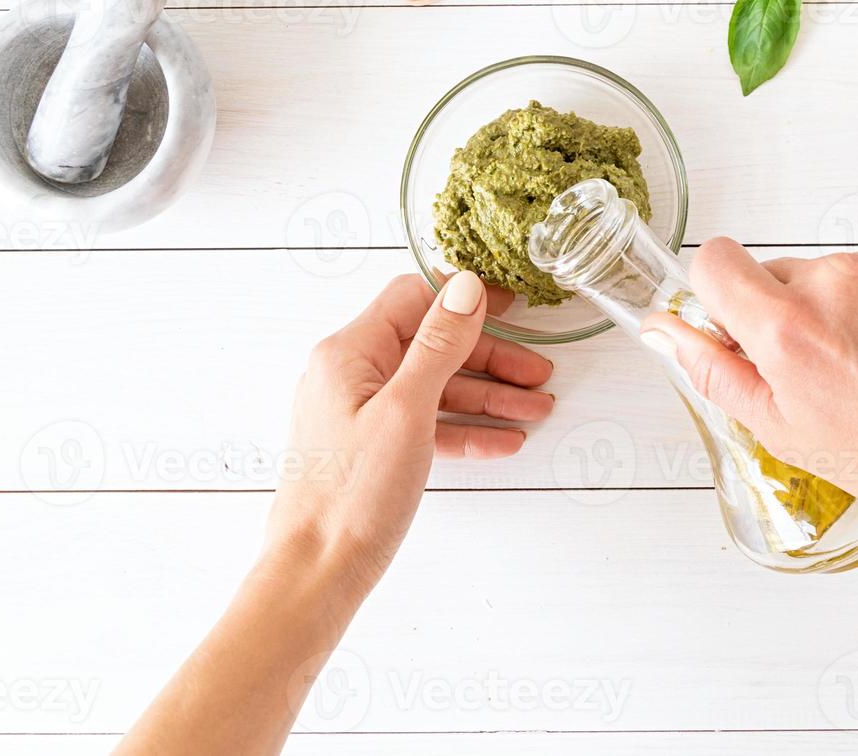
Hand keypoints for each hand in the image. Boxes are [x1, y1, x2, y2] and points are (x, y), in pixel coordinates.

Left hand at [264, 272, 553, 592]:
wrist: (318, 572)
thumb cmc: (353, 494)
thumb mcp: (407, 410)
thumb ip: (439, 344)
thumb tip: (465, 285)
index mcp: (349, 352)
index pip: (414, 298)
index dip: (467, 298)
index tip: (515, 304)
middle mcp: (351, 374)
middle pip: (432, 345)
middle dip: (491, 357)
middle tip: (539, 373)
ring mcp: (361, 412)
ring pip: (436, 388)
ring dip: (488, 395)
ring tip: (537, 409)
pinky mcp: (372, 447)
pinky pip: (427, 424)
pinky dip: (465, 428)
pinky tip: (505, 439)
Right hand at [640, 238, 857, 544]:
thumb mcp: (783, 431)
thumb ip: (712, 369)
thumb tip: (665, 329)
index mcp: (787, 328)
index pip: (715, 261)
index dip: (719, 294)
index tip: (739, 323)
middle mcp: (835, 281)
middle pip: (778, 273)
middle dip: (789, 313)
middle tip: (829, 372)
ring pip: (834, 272)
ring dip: (843, 307)